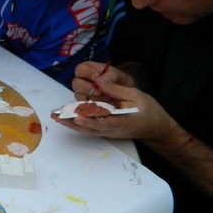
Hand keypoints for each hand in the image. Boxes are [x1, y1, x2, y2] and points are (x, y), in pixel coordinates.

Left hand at [52, 74, 173, 142]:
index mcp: (122, 121)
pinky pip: (90, 129)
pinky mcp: (105, 131)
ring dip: (71, 124)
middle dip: (72, 123)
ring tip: (56, 117)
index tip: (77, 117)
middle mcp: (112, 129)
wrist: (156, 128)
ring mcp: (108, 132)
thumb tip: (99, 80)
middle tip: (57, 117)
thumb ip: (116, 89)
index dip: (90, 120)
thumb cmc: (149, 110)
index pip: (103, 122)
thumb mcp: (136, 95)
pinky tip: (67, 117)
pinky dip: (78, 124)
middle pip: (89, 129)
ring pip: (87, 130)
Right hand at [70, 60, 132, 103]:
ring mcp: (84, 94)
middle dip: (87, 88)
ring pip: (78, 95)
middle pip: (75, 83)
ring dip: (91, 98)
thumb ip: (112, 78)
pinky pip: (83, 106)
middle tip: (100, 92)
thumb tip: (100, 80)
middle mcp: (85, 81)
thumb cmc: (124, 85)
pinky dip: (92, 106)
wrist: (129, 99)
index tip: (97, 78)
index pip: (81, 68)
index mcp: (92, 70)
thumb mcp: (122, 78)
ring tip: (106, 99)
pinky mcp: (86, 105)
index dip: (86, 73)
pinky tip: (103, 106)